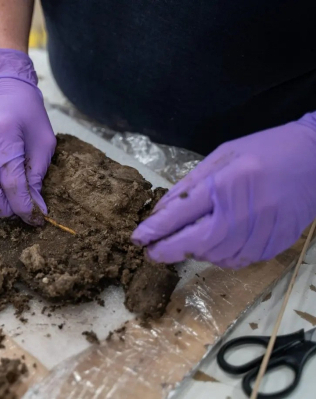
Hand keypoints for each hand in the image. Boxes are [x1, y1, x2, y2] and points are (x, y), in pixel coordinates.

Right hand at [0, 48, 55, 224]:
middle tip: (20, 209)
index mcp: (4, 138)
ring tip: (7, 201)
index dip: (26, 207)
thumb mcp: (43, 143)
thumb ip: (37, 176)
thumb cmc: (27, 113)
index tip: (37, 218)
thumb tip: (35, 207)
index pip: (13, 185)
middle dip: (5, 209)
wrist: (1, 88)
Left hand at [132, 112, 315, 267]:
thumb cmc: (264, 150)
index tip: (137, 238)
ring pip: (217, 256)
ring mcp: (263, 230)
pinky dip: (220, 256)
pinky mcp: (276, 244)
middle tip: (151, 253)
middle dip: (168, 250)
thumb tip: (161, 211)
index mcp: (228, 182)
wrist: (315, 157)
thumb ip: (190, 185)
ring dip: (194, 253)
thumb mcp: (221, 157)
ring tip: (184, 244)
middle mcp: (245, 210)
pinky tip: (214, 246)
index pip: (182, 213)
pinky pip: (239, 260)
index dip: (156, 229)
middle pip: (197, 242)